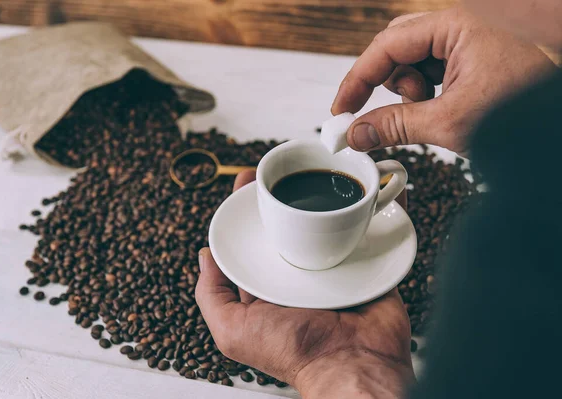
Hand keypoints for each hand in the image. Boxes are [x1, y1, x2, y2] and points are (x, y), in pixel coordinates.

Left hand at [196, 171, 414, 398]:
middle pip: (290, 224)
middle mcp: (300, 274)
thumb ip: (211, 296)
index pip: (254, 239)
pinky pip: (369, 231)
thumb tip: (204, 256)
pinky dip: (370, 209)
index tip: (247, 182)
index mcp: (269, 285)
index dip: (247, 210)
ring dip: (328, 196)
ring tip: (323, 166)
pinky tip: (368, 185)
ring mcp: (334, 267)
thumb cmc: (296, 352)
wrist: (354, 365)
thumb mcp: (234, 330)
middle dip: (285, 195)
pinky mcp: (366, 263)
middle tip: (282, 170)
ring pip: (329, 223)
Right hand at [332, 6, 555, 155]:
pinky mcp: (470, 58)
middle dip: (385, 82)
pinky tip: (441, 108)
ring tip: (430, 111)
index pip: (387, 45)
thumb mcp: (451, 121)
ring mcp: (465, 41)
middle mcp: (459, 26)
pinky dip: (426, 93)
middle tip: (372, 113)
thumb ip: (396, 126)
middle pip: (396, 47)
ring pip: (412, 61)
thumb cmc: (526, 109)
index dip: (357, 79)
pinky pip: (431, 70)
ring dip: (409, 90)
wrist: (558, 123)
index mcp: (456, 26)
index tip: (341, 109)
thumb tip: (357, 134)